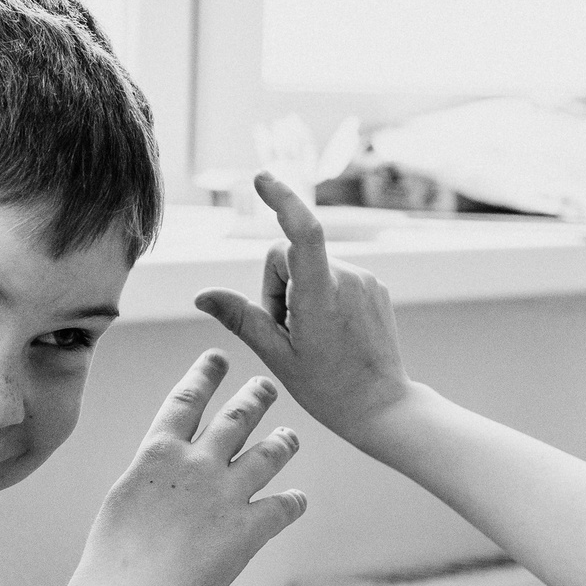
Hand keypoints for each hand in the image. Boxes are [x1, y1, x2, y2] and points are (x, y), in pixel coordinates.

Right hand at [87, 350, 306, 585]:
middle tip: (267, 387)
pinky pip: (282, 507)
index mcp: (158, 453)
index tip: (217, 357)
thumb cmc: (115, 554)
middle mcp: (197, 464)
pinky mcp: (249, 528)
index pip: (186, 401)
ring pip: (267, 454)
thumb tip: (161, 469)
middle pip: (236, 419)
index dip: (204, 375)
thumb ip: (152, 477)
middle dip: (255, 398)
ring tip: (291, 436)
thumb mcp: (125, 499)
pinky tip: (299, 499)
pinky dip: (293, 502)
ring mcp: (226, 494)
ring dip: (283, 442)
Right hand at [194, 173, 416, 449]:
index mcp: (320, 296)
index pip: (302, 233)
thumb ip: (241, 319)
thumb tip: (202, 296)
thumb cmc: (328, 389)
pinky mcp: (374, 285)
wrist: (382, 406)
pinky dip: (321, 295)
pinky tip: (331, 332)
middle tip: (288, 332)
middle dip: (276, 286)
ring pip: (309, 266)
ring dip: (299, 293)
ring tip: (313, 336)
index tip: (261, 179)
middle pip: (287, 255)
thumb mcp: (276, 356)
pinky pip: (332, 275)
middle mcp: (347, 278)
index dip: (282, 200)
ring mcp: (365, 280)